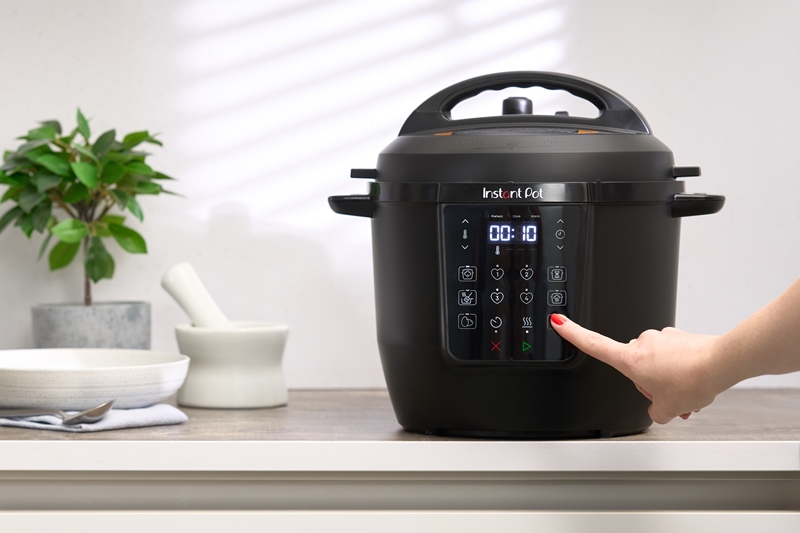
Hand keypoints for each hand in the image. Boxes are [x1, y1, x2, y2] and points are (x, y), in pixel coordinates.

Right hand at [549, 314, 723, 423]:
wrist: (722, 363)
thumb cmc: (692, 379)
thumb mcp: (667, 409)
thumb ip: (655, 410)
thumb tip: (659, 407)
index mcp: (631, 359)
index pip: (593, 344)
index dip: (572, 333)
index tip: (558, 320)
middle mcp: (643, 343)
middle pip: (635, 366)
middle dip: (651, 383)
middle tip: (669, 396)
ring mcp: (663, 338)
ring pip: (658, 363)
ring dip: (670, 380)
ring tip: (688, 392)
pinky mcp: (681, 338)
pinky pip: (674, 358)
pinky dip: (683, 372)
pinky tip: (696, 382)